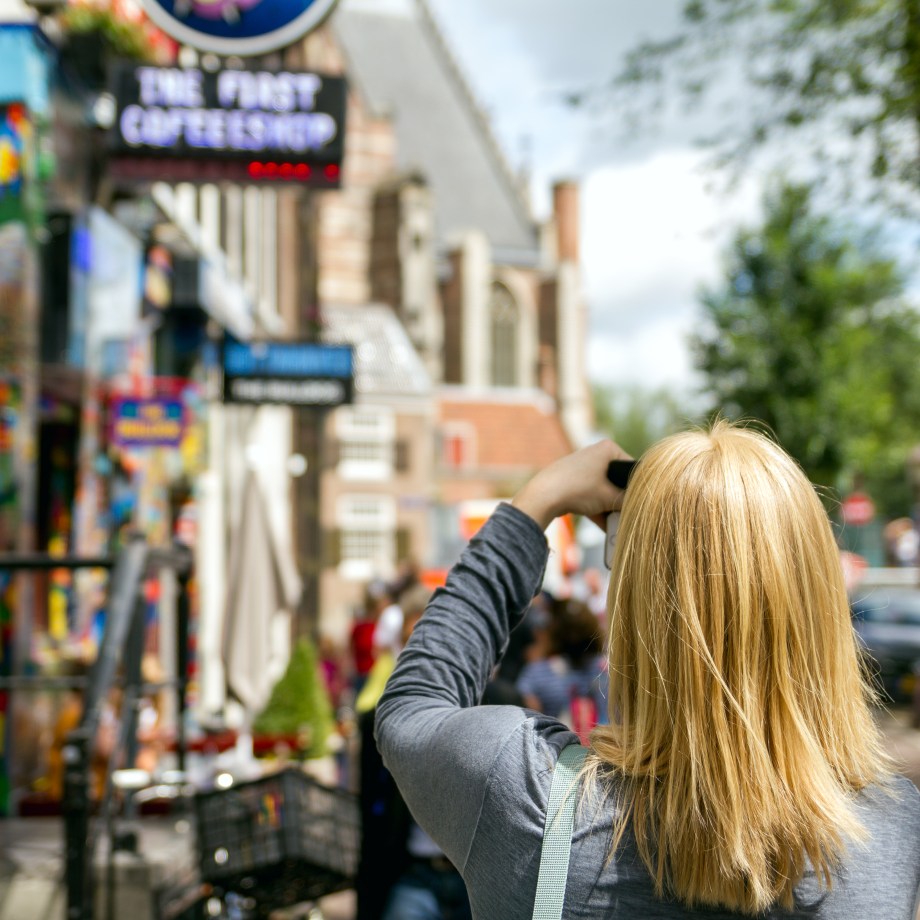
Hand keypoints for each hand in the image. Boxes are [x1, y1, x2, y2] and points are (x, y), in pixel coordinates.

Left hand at [511, 439, 631, 530]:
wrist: (543, 496)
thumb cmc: (579, 489)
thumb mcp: (610, 497)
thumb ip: (628, 501)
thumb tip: (640, 507)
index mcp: (608, 449)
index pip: (632, 469)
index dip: (637, 489)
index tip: (640, 505)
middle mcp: (596, 453)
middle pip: (617, 482)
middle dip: (621, 502)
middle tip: (628, 516)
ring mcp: (583, 467)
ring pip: (603, 490)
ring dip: (609, 509)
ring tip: (617, 525)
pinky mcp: (572, 480)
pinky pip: (590, 495)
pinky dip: (597, 509)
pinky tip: (605, 527)